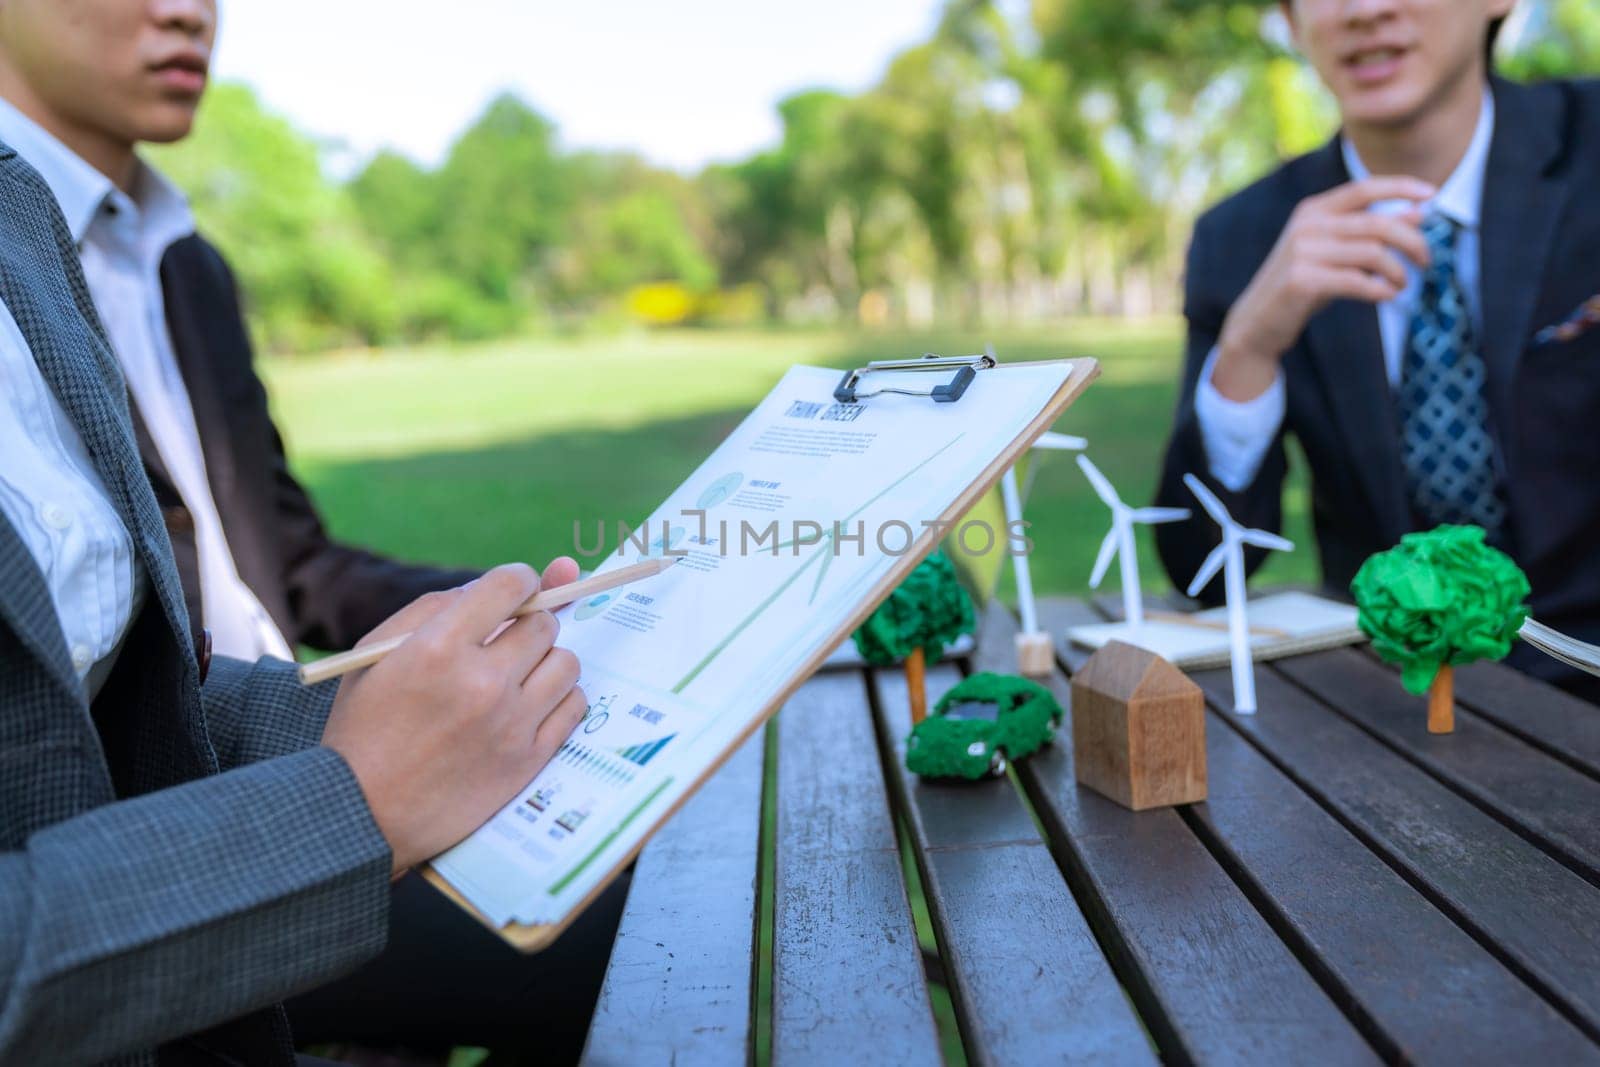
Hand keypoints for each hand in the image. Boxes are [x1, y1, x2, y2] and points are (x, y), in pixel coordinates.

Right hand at [321, 562, 586, 873]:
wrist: (362, 814)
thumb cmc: (364, 727)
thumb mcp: (377, 652)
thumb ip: (435, 606)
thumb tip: (496, 584)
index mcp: (438, 648)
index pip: (510, 585)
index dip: (519, 581)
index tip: (516, 591)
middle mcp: (482, 682)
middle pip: (544, 625)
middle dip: (527, 624)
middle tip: (504, 643)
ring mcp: (511, 724)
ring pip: (566, 663)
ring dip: (546, 662)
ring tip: (516, 676)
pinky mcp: (529, 759)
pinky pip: (574, 706)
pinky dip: (558, 698)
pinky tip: (529, 705)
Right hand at [1212, 176, 1435, 401]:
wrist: (1257, 321)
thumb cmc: (1303, 284)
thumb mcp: (1335, 251)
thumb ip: (1369, 231)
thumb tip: (1419, 213)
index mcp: (1313, 210)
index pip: (1364, 188)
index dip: (1400, 187)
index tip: (1432, 195)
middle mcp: (1306, 226)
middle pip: (1377, 224)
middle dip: (1412, 242)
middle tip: (1426, 261)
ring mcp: (1302, 253)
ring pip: (1372, 253)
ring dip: (1397, 271)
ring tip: (1402, 285)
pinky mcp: (1301, 281)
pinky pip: (1356, 281)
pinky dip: (1380, 289)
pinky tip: (1386, 296)